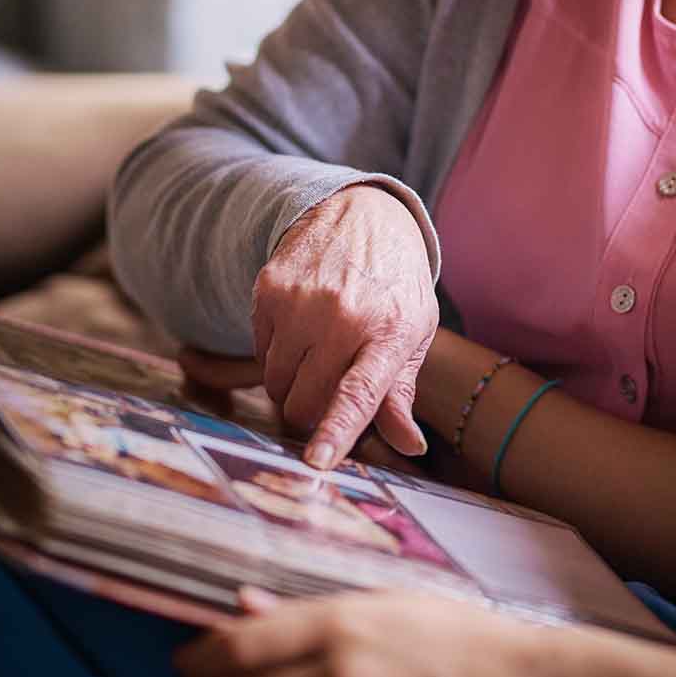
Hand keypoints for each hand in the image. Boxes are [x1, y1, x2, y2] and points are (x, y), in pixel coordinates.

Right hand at [252, 185, 437, 466]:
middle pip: (305, 402)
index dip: (335, 432)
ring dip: (292, 383)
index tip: (316, 462)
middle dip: (313, 408)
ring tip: (319, 352)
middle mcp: (344, 316)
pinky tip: (301, 327)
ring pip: (276, 383)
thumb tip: (410, 445)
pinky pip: (260, 353)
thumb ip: (402, 392)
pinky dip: (276, 354)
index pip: (359, 394)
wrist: (364, 215)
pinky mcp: (269, 289)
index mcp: (389, 332)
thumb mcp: (414, 331)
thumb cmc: (394, 285)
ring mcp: (302, 301)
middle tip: (331, 385)